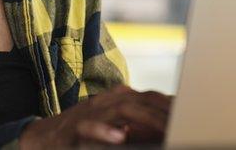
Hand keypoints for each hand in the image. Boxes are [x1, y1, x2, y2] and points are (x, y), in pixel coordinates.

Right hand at [19, 85, 172, 148]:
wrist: (41, 137)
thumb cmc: (83, 132)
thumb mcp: (113, 126)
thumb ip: (137, 126)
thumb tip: (165, 130)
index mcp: (118, 98)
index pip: (152, 97)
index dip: (173, 104)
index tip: (193, 112)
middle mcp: (107, 101)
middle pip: (143, 100)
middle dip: (166, 111)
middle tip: (185, 122)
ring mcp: (91, 113)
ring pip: (123, 110)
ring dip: (146, 119)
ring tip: (166, 128)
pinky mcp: (75, 129)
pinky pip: (91, 128)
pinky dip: (105, 132)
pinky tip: (119, 137)